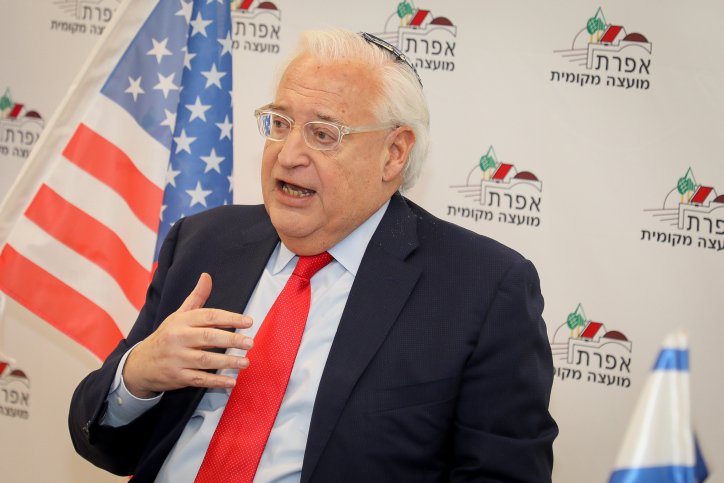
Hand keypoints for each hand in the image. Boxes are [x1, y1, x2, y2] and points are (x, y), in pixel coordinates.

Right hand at [122, 273, 253, 397]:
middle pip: (209, 337)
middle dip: (232, 340)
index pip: (209, 316)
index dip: (230, 318)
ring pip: (206, 359)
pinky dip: (216, 381)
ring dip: (228, 361)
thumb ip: (196, 298)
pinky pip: (200, 379)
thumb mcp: (178, 315)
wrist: (140, 364)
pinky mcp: (177, 377)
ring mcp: (177, 358)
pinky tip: (231, 381)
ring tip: (245, 362)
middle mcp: (179, 338)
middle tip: (250, 343)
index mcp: (181, 321)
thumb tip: (207, 276)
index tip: (248, 322)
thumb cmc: (166, 336)